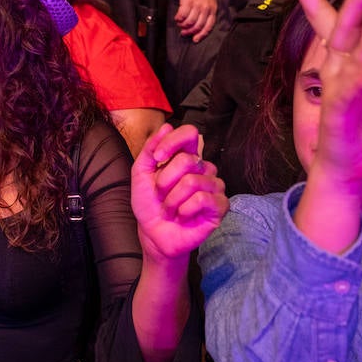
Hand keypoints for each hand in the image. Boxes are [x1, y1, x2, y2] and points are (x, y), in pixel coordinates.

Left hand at [131, 124, 226, 262]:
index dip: (172, 142)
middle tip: (161, 195)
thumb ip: (150, 149)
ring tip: (171, 209)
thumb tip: (166, 127)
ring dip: (173, 199)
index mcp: (186, 157)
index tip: (157, 158)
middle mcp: (203, 168)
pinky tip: (183, 215)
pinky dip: (185, 209)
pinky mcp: (220, 206)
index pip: (190, 133)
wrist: (153, 234)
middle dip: (165, 180)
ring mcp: (214, 186)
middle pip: (188, 159)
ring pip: (193, 181)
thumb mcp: (141, 173)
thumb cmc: (150, 204)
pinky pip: (203, 199)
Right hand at [174, 0, 216, 42]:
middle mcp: (205, 8)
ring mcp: (197, 5)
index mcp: (212, 9)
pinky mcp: (187, 2)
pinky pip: (182, 15)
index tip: (195, 39)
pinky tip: (177, 18)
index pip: (208, 26)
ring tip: (180, 23)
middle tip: (184, 33)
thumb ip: (208, 10)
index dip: (201, 35)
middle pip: (198, 26)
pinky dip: (178, 19)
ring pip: (189, 22)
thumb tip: (201, 22)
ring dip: (183, 25)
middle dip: (190, 32)